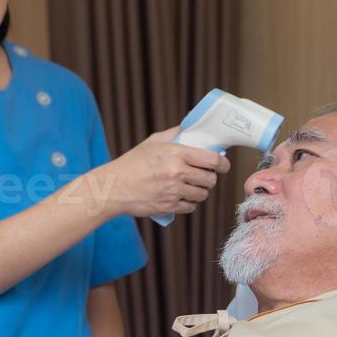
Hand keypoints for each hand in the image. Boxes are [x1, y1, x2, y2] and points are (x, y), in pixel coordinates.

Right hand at [99, 128, 229, 216]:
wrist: (113, 187)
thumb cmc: (131, 163)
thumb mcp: (150, 143)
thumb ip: (171, 135)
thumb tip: (187, 129)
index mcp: (175, 153)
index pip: (212, 159)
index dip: (223, 163)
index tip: (223, 165)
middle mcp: (176, 172)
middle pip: (210, 179)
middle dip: (209, 178)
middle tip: (203, 175)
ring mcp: (173, 191)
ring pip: (202, 194)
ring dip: (200, 191)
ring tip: (191, 186)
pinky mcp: (169, 206)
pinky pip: (191, 207)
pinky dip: (189, 203)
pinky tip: (182, 197)